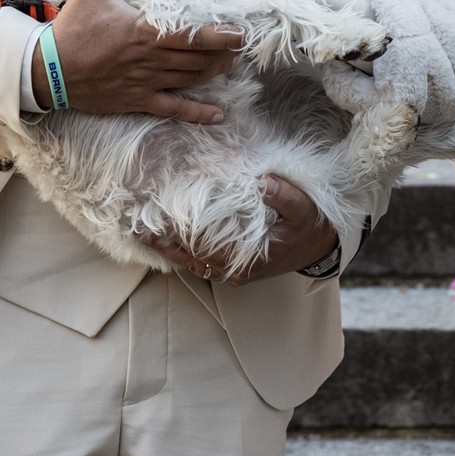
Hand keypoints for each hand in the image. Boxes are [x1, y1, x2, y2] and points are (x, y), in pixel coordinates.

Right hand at [43, 0, 241, 123]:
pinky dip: (197, 113)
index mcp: (145, 32)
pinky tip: (217, 116)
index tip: (242, 31)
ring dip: (215, 73)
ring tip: (233, 64)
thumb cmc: (72, 29)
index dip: (221, 35)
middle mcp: (151, 59)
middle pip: (198, 58)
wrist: (48, 70)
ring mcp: (146, 82)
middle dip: (224, 52)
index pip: (192, 34)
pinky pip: (172, 108)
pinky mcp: (138, 100)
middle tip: (245, 47)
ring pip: (191, 79)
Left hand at [144, 175, 338, 284]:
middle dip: (162, 243)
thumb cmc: (310, 229)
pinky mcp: (232, 269)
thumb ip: (284, 197)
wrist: (320, 249)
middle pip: (189, 259)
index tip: (154, 218)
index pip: (202, 246)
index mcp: (247, 260)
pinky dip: (180, 254)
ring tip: (141, 233)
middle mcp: (234, 272)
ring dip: (167, 250)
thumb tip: (262, 182)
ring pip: (191, 264)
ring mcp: (232, 273)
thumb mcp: (304, 210)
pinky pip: (200, 265)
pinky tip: (165, 241)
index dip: (177, 233)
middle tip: (134, 226)